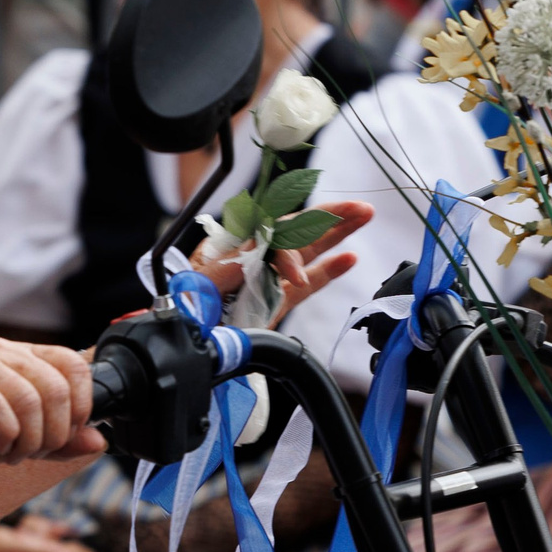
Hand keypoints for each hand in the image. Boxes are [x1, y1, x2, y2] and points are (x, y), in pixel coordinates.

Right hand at [0, 335, 103, 474]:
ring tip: (12, 454)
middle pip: (56, 386)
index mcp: (20, 354)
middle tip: (33, 452)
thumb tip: (99, 442)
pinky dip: (4, 436)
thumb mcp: (23, 443)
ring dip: (28, 440)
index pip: (73, 363)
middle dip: (54, 432)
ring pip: (30, 398)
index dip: (81, 406)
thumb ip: (61, 442)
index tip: (66, 435)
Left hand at [193, 200, 373, 322]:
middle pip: (296, 229)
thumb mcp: (204, 285)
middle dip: (326, 217)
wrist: (192, 344)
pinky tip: (350, 258)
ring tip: (363, 217)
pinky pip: (309, 283)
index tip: (294, 276)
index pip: (270, 234)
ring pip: (307, 250)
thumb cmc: (188, 311)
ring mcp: (268, 278)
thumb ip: (235, 263)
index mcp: (231, 246)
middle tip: (356, 208)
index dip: (288, 251)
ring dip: (336, 233)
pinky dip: (329, 270)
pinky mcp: (278, 300)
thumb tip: (264, 244)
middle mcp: (253, 257)